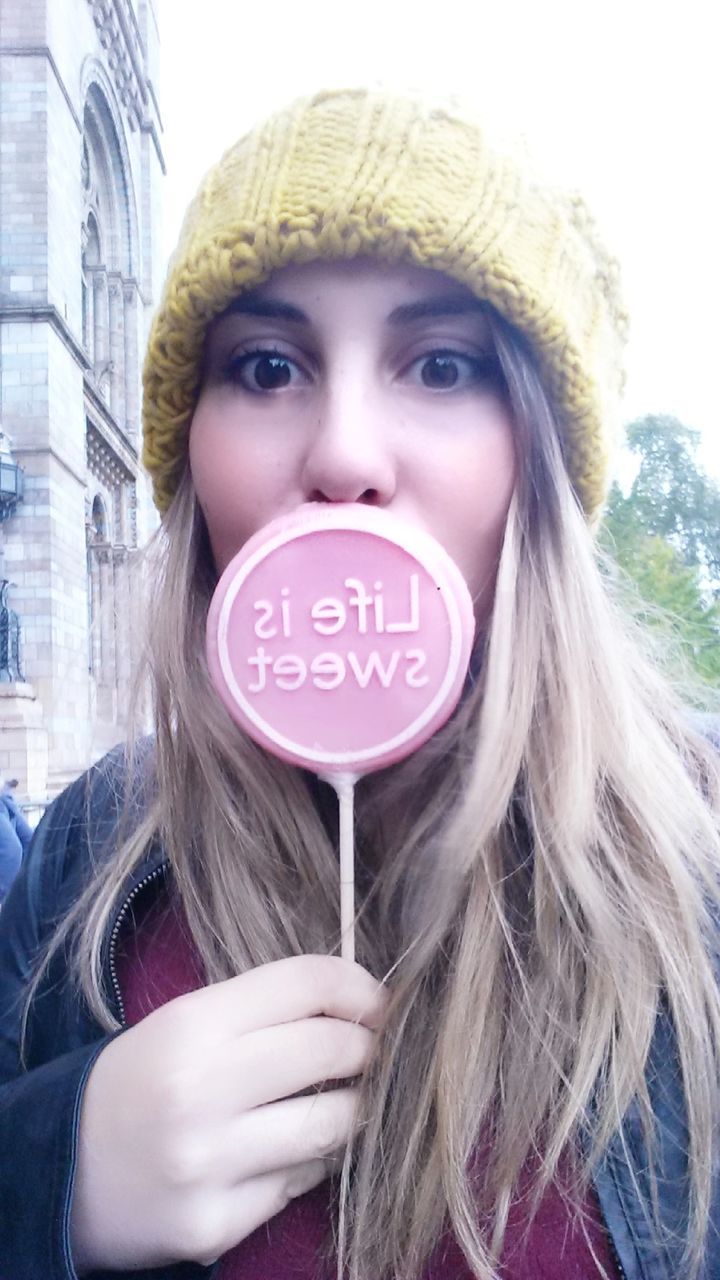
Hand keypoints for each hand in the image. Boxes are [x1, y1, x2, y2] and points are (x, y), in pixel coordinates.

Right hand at [70, 954, 383, 1271]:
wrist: (65, 1172)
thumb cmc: (144, 1081)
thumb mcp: (187, 1022)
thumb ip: (267, 1008)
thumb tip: (362, 1004)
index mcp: (191, 1025)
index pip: (305, 983)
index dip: (358, 987)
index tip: (379, 1000)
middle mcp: (199, 1092)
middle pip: (331, 1050)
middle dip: (367, 1046)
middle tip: (370, 1049)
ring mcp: (207, 1164)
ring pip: (332, 1124)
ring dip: (351, 1108)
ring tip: (339, 1099)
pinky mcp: (214, 1225)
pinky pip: (300, 1183)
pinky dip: (309, 1163)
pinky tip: (286, 1150)